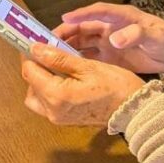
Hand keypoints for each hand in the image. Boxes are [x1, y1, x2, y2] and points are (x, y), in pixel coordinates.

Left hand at [21, 44, 144, 125]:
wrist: (133, 110)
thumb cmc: (115, 85)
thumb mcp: (89, 66)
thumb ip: (59, 58)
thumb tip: (35, 48)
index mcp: (56, 95)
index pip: (30, 72)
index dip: (30, 55)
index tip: (37, 42)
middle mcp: (51, 110)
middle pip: (30, 85)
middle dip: (36, 67)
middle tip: (50, 52)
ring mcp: (57, 118)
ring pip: (35, 97)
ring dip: (40, 80)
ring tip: (57, 66)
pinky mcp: (64, 120)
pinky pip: (47, 104)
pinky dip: (49, 90)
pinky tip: (64, 79)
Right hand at [54, 3, 163, 72]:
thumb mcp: (155, 36)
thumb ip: (136, 34)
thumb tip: (114, 39)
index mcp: (121, 17)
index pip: (97, 12)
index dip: (80, 14)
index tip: (64, 18)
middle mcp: (111, 28)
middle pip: (83, 27)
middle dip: (65, 33)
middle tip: (47, 43)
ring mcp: (109, 43)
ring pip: (83, 43)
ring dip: (67, 48)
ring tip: (49, 58)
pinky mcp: (110, 58)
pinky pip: (90, 58)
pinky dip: (77, 62)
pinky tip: (65, 70)